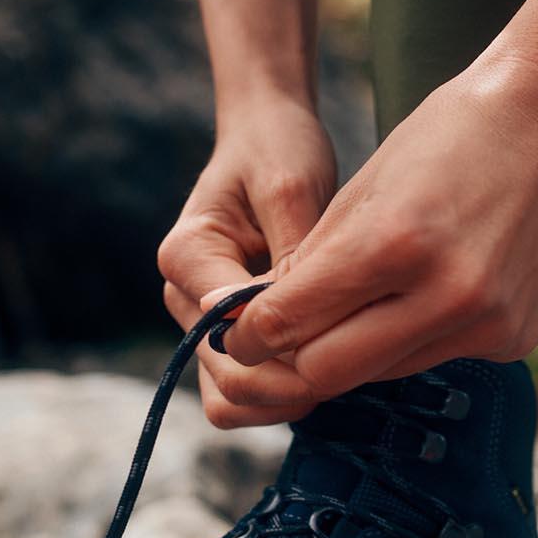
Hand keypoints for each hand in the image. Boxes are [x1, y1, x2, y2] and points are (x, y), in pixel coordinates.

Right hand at [158, 97, 335, 427]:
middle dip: (289, 388)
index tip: (346, 342)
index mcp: (187, 257)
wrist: (266, 136)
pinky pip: (246, 388)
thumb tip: (295, 318)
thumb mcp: (291, 188)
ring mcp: (201, 320)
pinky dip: (283, 391)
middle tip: (354, 369)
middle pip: (226, 382)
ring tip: (339, 370)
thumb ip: (290, 256)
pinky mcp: (227, 332)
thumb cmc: (279, 151)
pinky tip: (328, 362)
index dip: (289, 358)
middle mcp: (184, 296)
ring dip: (283, 400)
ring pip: (230, 399)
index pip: (229, 339)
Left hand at [212, 53, 537, 399]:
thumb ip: (308, 266)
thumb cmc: (445, 138)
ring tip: (358, 305)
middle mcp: (446, 293)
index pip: (289, 322)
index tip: (239, 336)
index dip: (250, 336)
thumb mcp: (360, 191)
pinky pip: (434, 360)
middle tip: (281, 340)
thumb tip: (259, 327)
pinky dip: (411, 339)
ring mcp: (487, 323)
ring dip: (355, 350)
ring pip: (381, 374)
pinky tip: (424, 294)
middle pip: (328, 372)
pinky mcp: (514, 340)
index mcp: (393, 242)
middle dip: (294, 359)